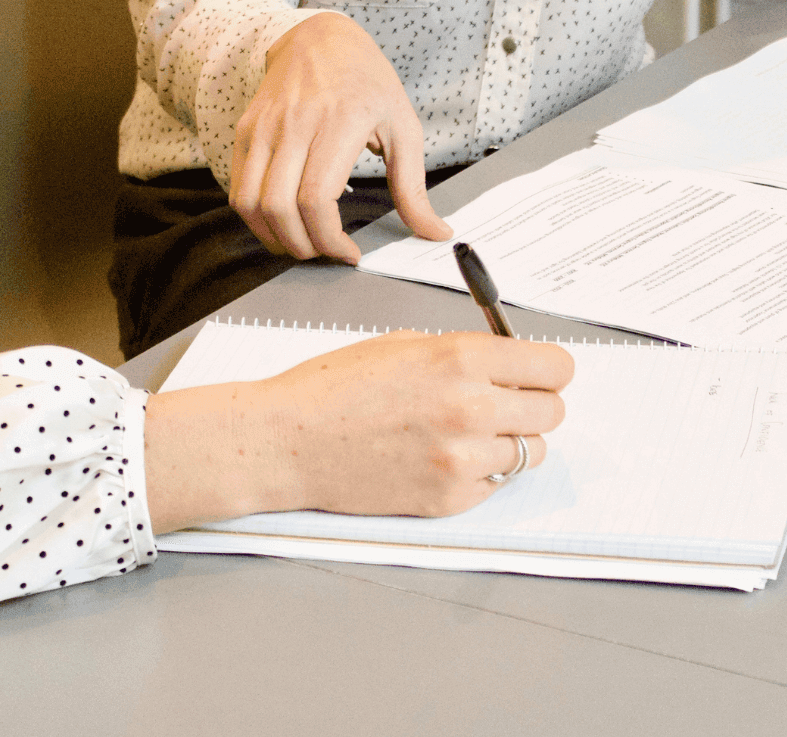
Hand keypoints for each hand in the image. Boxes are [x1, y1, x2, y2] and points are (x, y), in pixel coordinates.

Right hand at [144, 331, 572, 533]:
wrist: (289, 439)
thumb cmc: (333, 387)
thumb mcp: (402, 344)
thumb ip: (462, 352)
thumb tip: (508, 363)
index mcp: (460, 358)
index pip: (555, 367)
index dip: (546, 368)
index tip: (537, 372)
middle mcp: (471, 408)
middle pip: (552, 412)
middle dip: (531, 403)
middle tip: (502, 401)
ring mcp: (463, 460)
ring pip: (530, 452)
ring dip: (507, 440)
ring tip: (464, 431)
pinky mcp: (450, 499)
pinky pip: (495, 484)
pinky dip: (479, 472)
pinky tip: (439, 456)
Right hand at [229, 12, 451, 262]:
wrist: (320, 38)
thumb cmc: (366, 83)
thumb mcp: (403, 127)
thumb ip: (414, 187)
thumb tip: (435, 233)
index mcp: (339, 122)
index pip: (316, 198)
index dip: (328, 239)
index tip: (348, 252)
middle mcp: (294, 124)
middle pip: (279, 207)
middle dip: (302, 246)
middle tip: (324, 253)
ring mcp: (264, 127)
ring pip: (251, 203)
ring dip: (272, 237)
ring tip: (300, 243)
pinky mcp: (245, 131)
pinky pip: (238, 188)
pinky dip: (255, 217)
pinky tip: (280, 222)